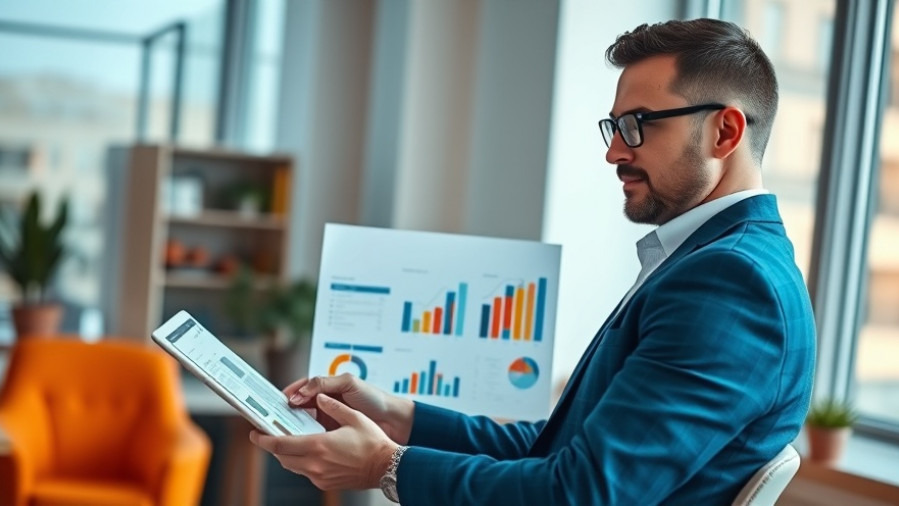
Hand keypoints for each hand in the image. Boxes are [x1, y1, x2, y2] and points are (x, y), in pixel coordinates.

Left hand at [251, 394, 397, 489]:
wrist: (386, 467)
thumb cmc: (373, 443)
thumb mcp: (354, 418)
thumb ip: (333, 406)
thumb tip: (320, 397)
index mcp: (319, 445)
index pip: (281, 444)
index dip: (263, 440)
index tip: (255, 434)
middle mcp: (315, 464)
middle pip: (282, 457)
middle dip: (273, 447)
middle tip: (269, 435)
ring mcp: (320, 476)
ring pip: (293, 466)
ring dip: (287, 454)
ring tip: (289, 441)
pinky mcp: (325, 483)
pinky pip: (305, 472)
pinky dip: (302, 462)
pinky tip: (310, 452)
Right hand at [284, 373, 414, 444]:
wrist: (393, 420)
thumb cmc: (374, 398)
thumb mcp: (349, 383)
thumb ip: (324, 383)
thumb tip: (301, 392)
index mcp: (327, 388)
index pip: (301, 388)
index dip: (289, 393)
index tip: (277, 401)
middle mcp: (325, 403)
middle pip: (298, 406)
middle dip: (285, 411)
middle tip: (273, 417)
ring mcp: (327, 419)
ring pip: (303, 422)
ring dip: (292, 425)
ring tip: (282, 430)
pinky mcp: (331, 434)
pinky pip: (313, 435)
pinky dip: (304, 437)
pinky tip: (299, 441)